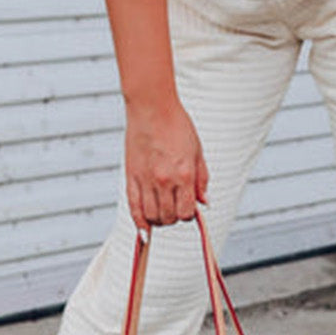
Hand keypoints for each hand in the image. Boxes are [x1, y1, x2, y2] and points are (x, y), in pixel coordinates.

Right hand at [124, 98, 208, 229]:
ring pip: (151, 216)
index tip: (188, 207)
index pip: (187, 212)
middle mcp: (165, 180)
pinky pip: (133, 207)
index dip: (189, 215)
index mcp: (184, 174)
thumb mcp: (198, 151)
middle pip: (169, 217)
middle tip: (175, 209)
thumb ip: (201, 179)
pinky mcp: (131, 176)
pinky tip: (144, 226)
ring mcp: (146, 179)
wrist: (152, 108)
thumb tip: (204, 203)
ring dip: (158, 220)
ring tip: (161, 213)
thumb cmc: (177, 126)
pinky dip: (139, 221)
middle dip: (174, 218)